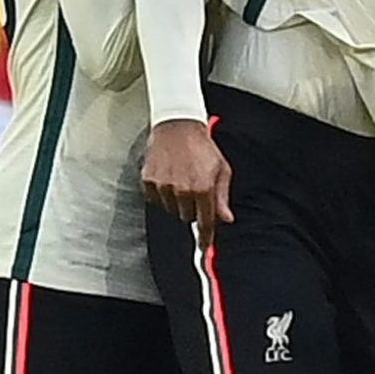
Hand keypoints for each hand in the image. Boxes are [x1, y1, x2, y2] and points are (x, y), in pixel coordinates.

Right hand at [142, 119, 231, 241]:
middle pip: (187, 217)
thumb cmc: (202, 146)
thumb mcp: (221, 169)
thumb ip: (222, 197)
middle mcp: (183, 190)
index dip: (205, 238)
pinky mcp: (149, 180)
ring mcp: (163, 186)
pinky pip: (155, 199)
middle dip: (192, 208)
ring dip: (176, 200)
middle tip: (194, 190)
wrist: (178, 126)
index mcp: (203, 188)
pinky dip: (161, 192)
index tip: (204, 247)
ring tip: (181, 179)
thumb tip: (226, 218)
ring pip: (171, 209)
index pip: (205, 222)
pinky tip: (168, 177)